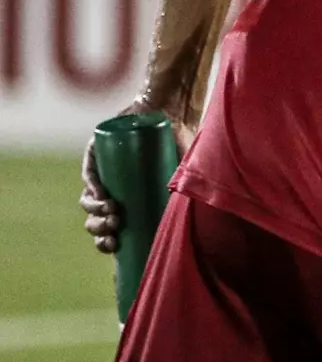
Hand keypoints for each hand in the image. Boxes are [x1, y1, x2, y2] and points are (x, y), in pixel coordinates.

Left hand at [81, 100, 195, 254]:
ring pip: (88, 199)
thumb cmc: (181, 150)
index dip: (106, 242)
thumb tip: (194, 223)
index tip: (115, 246)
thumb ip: (188, 199)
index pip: (108, 229)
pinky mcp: (97, 152)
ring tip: (113, 211)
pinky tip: (101, 195)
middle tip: (115, 227)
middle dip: (101, 228)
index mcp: (125, 202)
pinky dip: (93, 186)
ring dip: (96, 211)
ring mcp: (101, 172)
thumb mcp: (184, 182)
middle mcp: (110, 189)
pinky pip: (89, 174)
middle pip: (94, 217)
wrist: (173, 114)